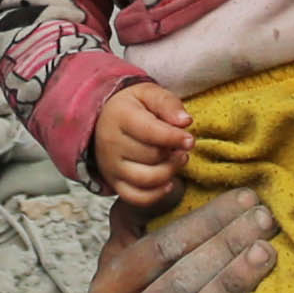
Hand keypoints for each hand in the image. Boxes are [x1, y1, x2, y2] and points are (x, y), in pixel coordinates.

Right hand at [88, 188, 269, 292]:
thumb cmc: (151, 292)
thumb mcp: (132, 253)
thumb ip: (141, 216)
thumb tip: (171, 185)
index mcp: (106, 287)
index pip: (161, 247)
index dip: (206, 221)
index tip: (245, 199)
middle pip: (182, 278)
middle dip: (228, 244)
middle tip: (265, 221)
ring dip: (234, 282)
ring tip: (267, 253)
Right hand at [91, 80, 195, 211]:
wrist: (103, 121)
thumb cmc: (133, 107)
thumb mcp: (148, 94)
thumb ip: (167, 103)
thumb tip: (185, 122)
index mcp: (120, 116)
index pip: (150, 132)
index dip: (174, 138)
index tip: (190, 140)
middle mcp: (111, 143)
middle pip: (151, 156)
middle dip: (173, 153)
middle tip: (182, 147)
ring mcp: (111, 166)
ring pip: (146, 179)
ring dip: (169, 172)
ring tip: (178, 160)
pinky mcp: (114, 183)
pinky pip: (137, 198)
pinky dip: (156, 194)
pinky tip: (168, 182)